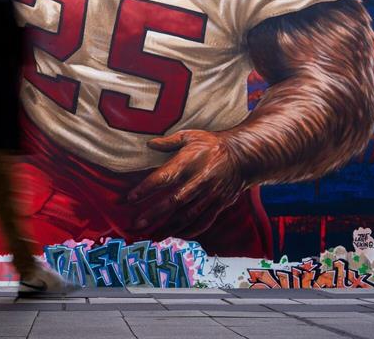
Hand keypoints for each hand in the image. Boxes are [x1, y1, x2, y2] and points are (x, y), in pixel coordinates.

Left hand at [126, 130, 246, 239]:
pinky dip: (190, 230)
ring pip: (187, 215)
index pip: (164, 177)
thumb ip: (169, 142)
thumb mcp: (191, 136)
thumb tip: (149, 144)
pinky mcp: (219, 203)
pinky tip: (177, 236)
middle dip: (154, 214)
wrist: (244, 155)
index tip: (130, 199)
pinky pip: (204, 221)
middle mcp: (199, 180)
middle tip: (137, 225)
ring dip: (169, 227)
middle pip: (173, 201)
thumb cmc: (212, 144)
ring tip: (153, 236)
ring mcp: (210, 194)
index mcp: (188, 161)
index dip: (146, 188)